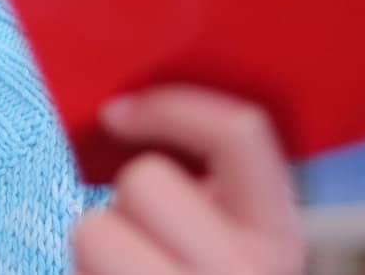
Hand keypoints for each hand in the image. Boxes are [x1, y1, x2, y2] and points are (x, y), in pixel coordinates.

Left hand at [70, 85, 306, 274]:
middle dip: (124, 203)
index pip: (242, 132)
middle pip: (145, 179)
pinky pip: (83, 270)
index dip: (170, 106)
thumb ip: (203, 187)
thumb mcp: (217, 236)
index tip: (117, 114)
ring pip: (93, 228)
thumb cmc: (183, 274)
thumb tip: (123, 113)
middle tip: (141, 244)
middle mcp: (246, 273)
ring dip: (95, 249)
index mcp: (281, 240)